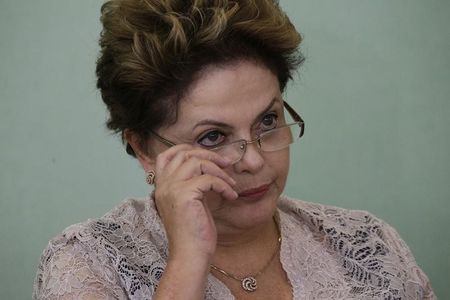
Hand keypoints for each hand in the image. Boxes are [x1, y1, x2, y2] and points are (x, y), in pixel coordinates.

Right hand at [153, 144, 237, 263]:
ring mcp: (172, 189)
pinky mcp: (184, 195)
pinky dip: (224, 185)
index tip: (206, 155)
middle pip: (184, 154)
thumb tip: (210, 166)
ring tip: (230, 183)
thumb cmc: (194, 233)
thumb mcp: (190, 203)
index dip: (185, 149)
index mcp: (162, 187)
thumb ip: (193, 184)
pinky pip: (209, 179)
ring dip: (218, 170)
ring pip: (197, 162)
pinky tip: (231, 196)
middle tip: (225, 164)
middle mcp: (163, 185)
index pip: (165, 156)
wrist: (190, 255)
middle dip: (208, 155)